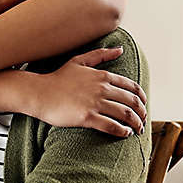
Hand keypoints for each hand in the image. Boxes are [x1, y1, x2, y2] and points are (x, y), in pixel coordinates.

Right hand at [32, 47, 147, 136]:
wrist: (39, 93)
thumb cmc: (58, 78)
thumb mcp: (79, 61)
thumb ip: (101, 54)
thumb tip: (121, 49)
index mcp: (102, 76)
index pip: (132, 87)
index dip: (142, 98)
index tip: (144, 106)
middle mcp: (102, 88)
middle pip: (132, 102)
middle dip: (142, 113)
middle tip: (143, 121)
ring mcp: (94, 103)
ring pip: (125, 114)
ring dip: (135, 124)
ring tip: (137, 129)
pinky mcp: (87, 117)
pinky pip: (111, 126)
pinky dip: (122, 131)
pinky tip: (125, 133)